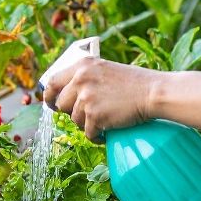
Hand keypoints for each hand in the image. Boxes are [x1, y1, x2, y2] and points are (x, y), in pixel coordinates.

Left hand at [43, 57, 159, 142]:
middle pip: (62, 104)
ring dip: (87, 124)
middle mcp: (80, 79)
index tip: (51, 104)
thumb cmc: (133, 82)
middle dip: (72, 113)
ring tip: (105, 119)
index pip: (53, 82)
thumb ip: (85, 77)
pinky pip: (88, 132)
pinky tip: (108, 129)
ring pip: (75, 120)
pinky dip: (97, 135)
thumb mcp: (104, 70)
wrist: (152, 92)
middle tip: (87, 115)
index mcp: (82, 66)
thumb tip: (67, 95)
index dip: (48, 96)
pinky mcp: (94, 116)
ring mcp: (86, 98)